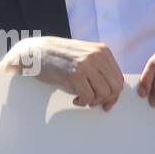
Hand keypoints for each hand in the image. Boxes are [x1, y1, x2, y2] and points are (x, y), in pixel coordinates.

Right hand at [0, 36, 124, 109]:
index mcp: (102, 50)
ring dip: (93, 101)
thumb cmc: (59, 57)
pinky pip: (88, 97)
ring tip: (82, 98)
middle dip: (107, 99)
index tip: (106, 102)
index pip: (119, 78)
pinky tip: (75, 99)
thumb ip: (100, 69)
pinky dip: (83, 102)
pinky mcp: (74, 74)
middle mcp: (97, 55)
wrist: (35, 52)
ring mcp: (86, 64)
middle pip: (115, 87)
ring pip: (103, 93)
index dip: (114, 94)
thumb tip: (113, 94)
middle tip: (94, 103)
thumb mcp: (84, 55)